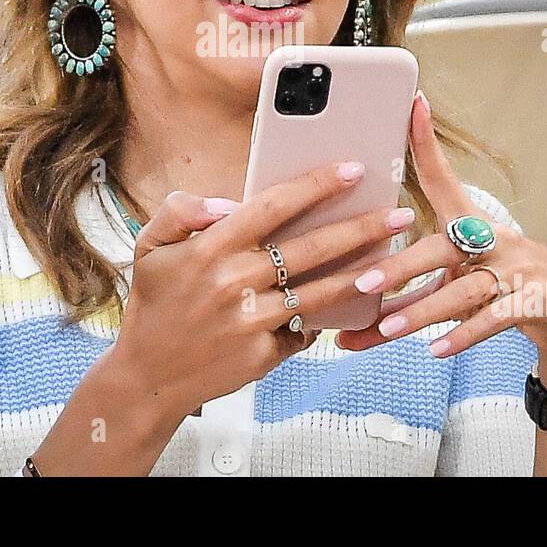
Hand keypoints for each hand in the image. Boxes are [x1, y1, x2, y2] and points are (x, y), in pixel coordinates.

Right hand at [109, 160, 418, 420]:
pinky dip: (323, 318)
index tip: (352, 170)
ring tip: (393, 259)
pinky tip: (350, 304)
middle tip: (399, 213)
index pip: (273, 206)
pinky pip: (302, 331)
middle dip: (361, 228)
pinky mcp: (263, 355)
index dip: (316, 185)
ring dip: (360, 273)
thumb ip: (181, 211)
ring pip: (319, 292)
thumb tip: (227, 203)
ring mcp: (251, 321)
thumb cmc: (154, 304)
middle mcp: (234, 282)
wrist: (147, 376)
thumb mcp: (149, 247)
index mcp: (210, 248)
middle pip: (311, 248)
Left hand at [336, 91, 546, 404]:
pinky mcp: (537, 301)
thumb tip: (344, 332)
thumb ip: (404, 306)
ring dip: (424, 310)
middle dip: (400, 266)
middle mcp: (494, 241)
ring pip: (465, 288)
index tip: (413, 105)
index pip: (444, 180)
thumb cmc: (502, 289)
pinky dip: (465, 334)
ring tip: (389, 327)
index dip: (426, 144)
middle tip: (362, 283)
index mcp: (471, 225)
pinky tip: (437, 350)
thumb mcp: (455, 290)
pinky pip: (497, 317)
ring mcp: (517, 270)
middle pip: (442, 247)